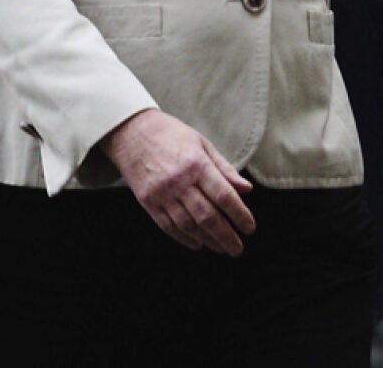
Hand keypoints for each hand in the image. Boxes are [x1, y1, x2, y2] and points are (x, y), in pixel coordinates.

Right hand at [101, 109, 254, 255]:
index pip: (223, 195)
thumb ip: (225, 169)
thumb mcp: (203, 145)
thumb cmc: (173, 136)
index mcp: (197, 165)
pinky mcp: (148, 202)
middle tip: (238, 249)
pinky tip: (198, 244)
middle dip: (225, 235)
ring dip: (208, 240)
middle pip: (207, 216)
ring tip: (222, 248)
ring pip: (188, 225)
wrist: (132, 134)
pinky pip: (168, 226)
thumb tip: (247, 190)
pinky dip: (184, 238)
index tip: (250, 228)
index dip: (239, 214)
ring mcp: (162, 194)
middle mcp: (179, 182)